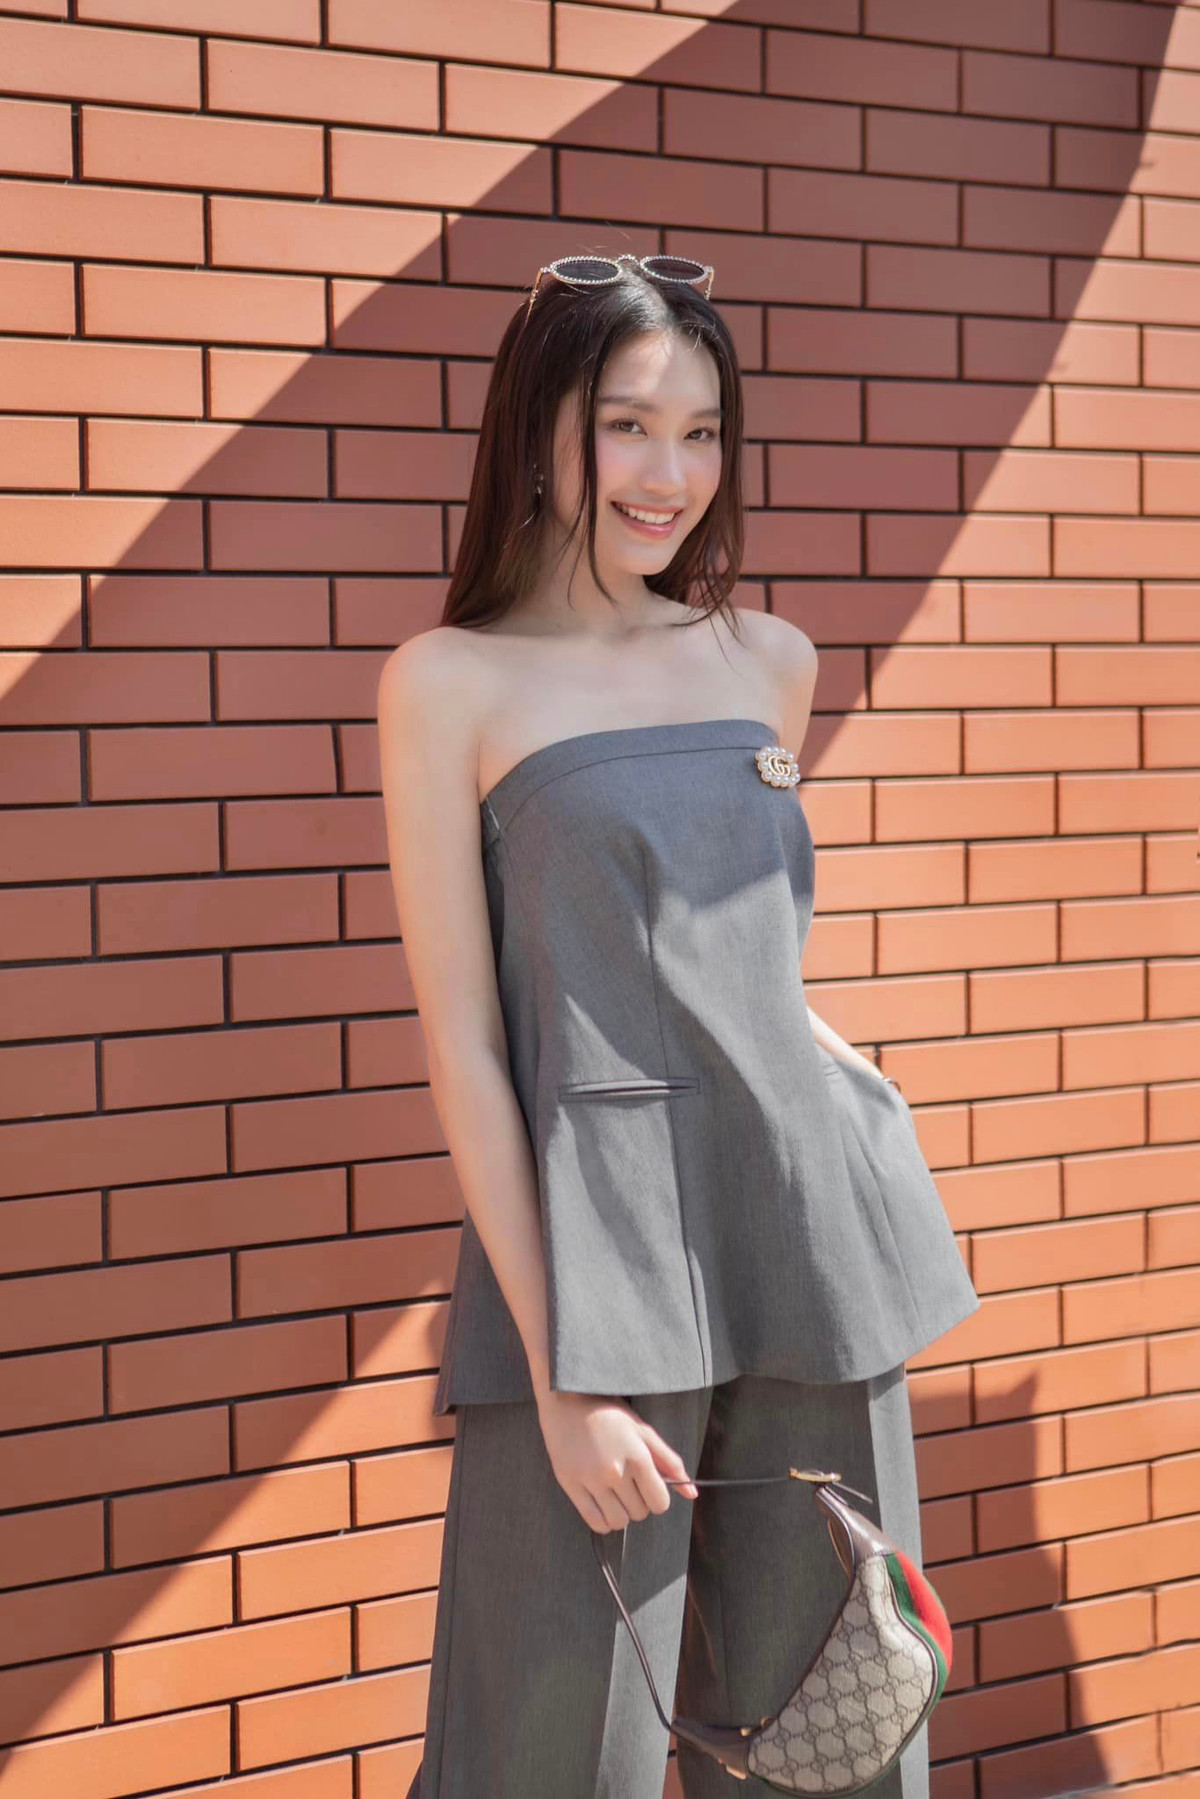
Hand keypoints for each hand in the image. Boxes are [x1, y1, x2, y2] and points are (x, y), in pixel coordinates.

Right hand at [535, 1388, 698, 1533]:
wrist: (566, 1399)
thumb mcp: (643, 1431)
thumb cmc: (608, 1413)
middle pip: (640, 1513)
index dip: (658, 1498)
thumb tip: (692, 1493)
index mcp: (637, 1456)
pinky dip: (604, 1521)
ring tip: (615, 1494)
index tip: (649, 1487)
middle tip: (629, 1483)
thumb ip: (670, 1462)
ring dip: (621, 1513)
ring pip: (619, 1522)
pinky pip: (596, 1523)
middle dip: (639, 1502)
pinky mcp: (571, 1486)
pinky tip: (603, 1503)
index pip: (660, 1503)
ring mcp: (591, 1480)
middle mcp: (615, 1471)